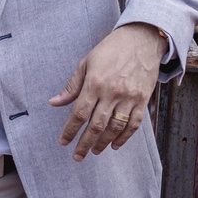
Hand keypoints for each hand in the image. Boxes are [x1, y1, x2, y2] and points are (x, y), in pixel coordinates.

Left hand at [49, 24, 167, 160]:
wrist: (141, 40)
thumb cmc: (110, 50)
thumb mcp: (86, 63)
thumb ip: (71, 86)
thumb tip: (55, 102)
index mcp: (95, 83)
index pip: (80, 113)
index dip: (70, 130)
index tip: (63, 142)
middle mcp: (112, 93)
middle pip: (96, 125)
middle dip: (85, 143)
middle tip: (77, 156)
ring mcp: (129, 98)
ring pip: (115, 127)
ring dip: (103, 142)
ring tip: (94, 151)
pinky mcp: (143, 100)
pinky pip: (134, 124)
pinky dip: (124, 137)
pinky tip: (115, 145)